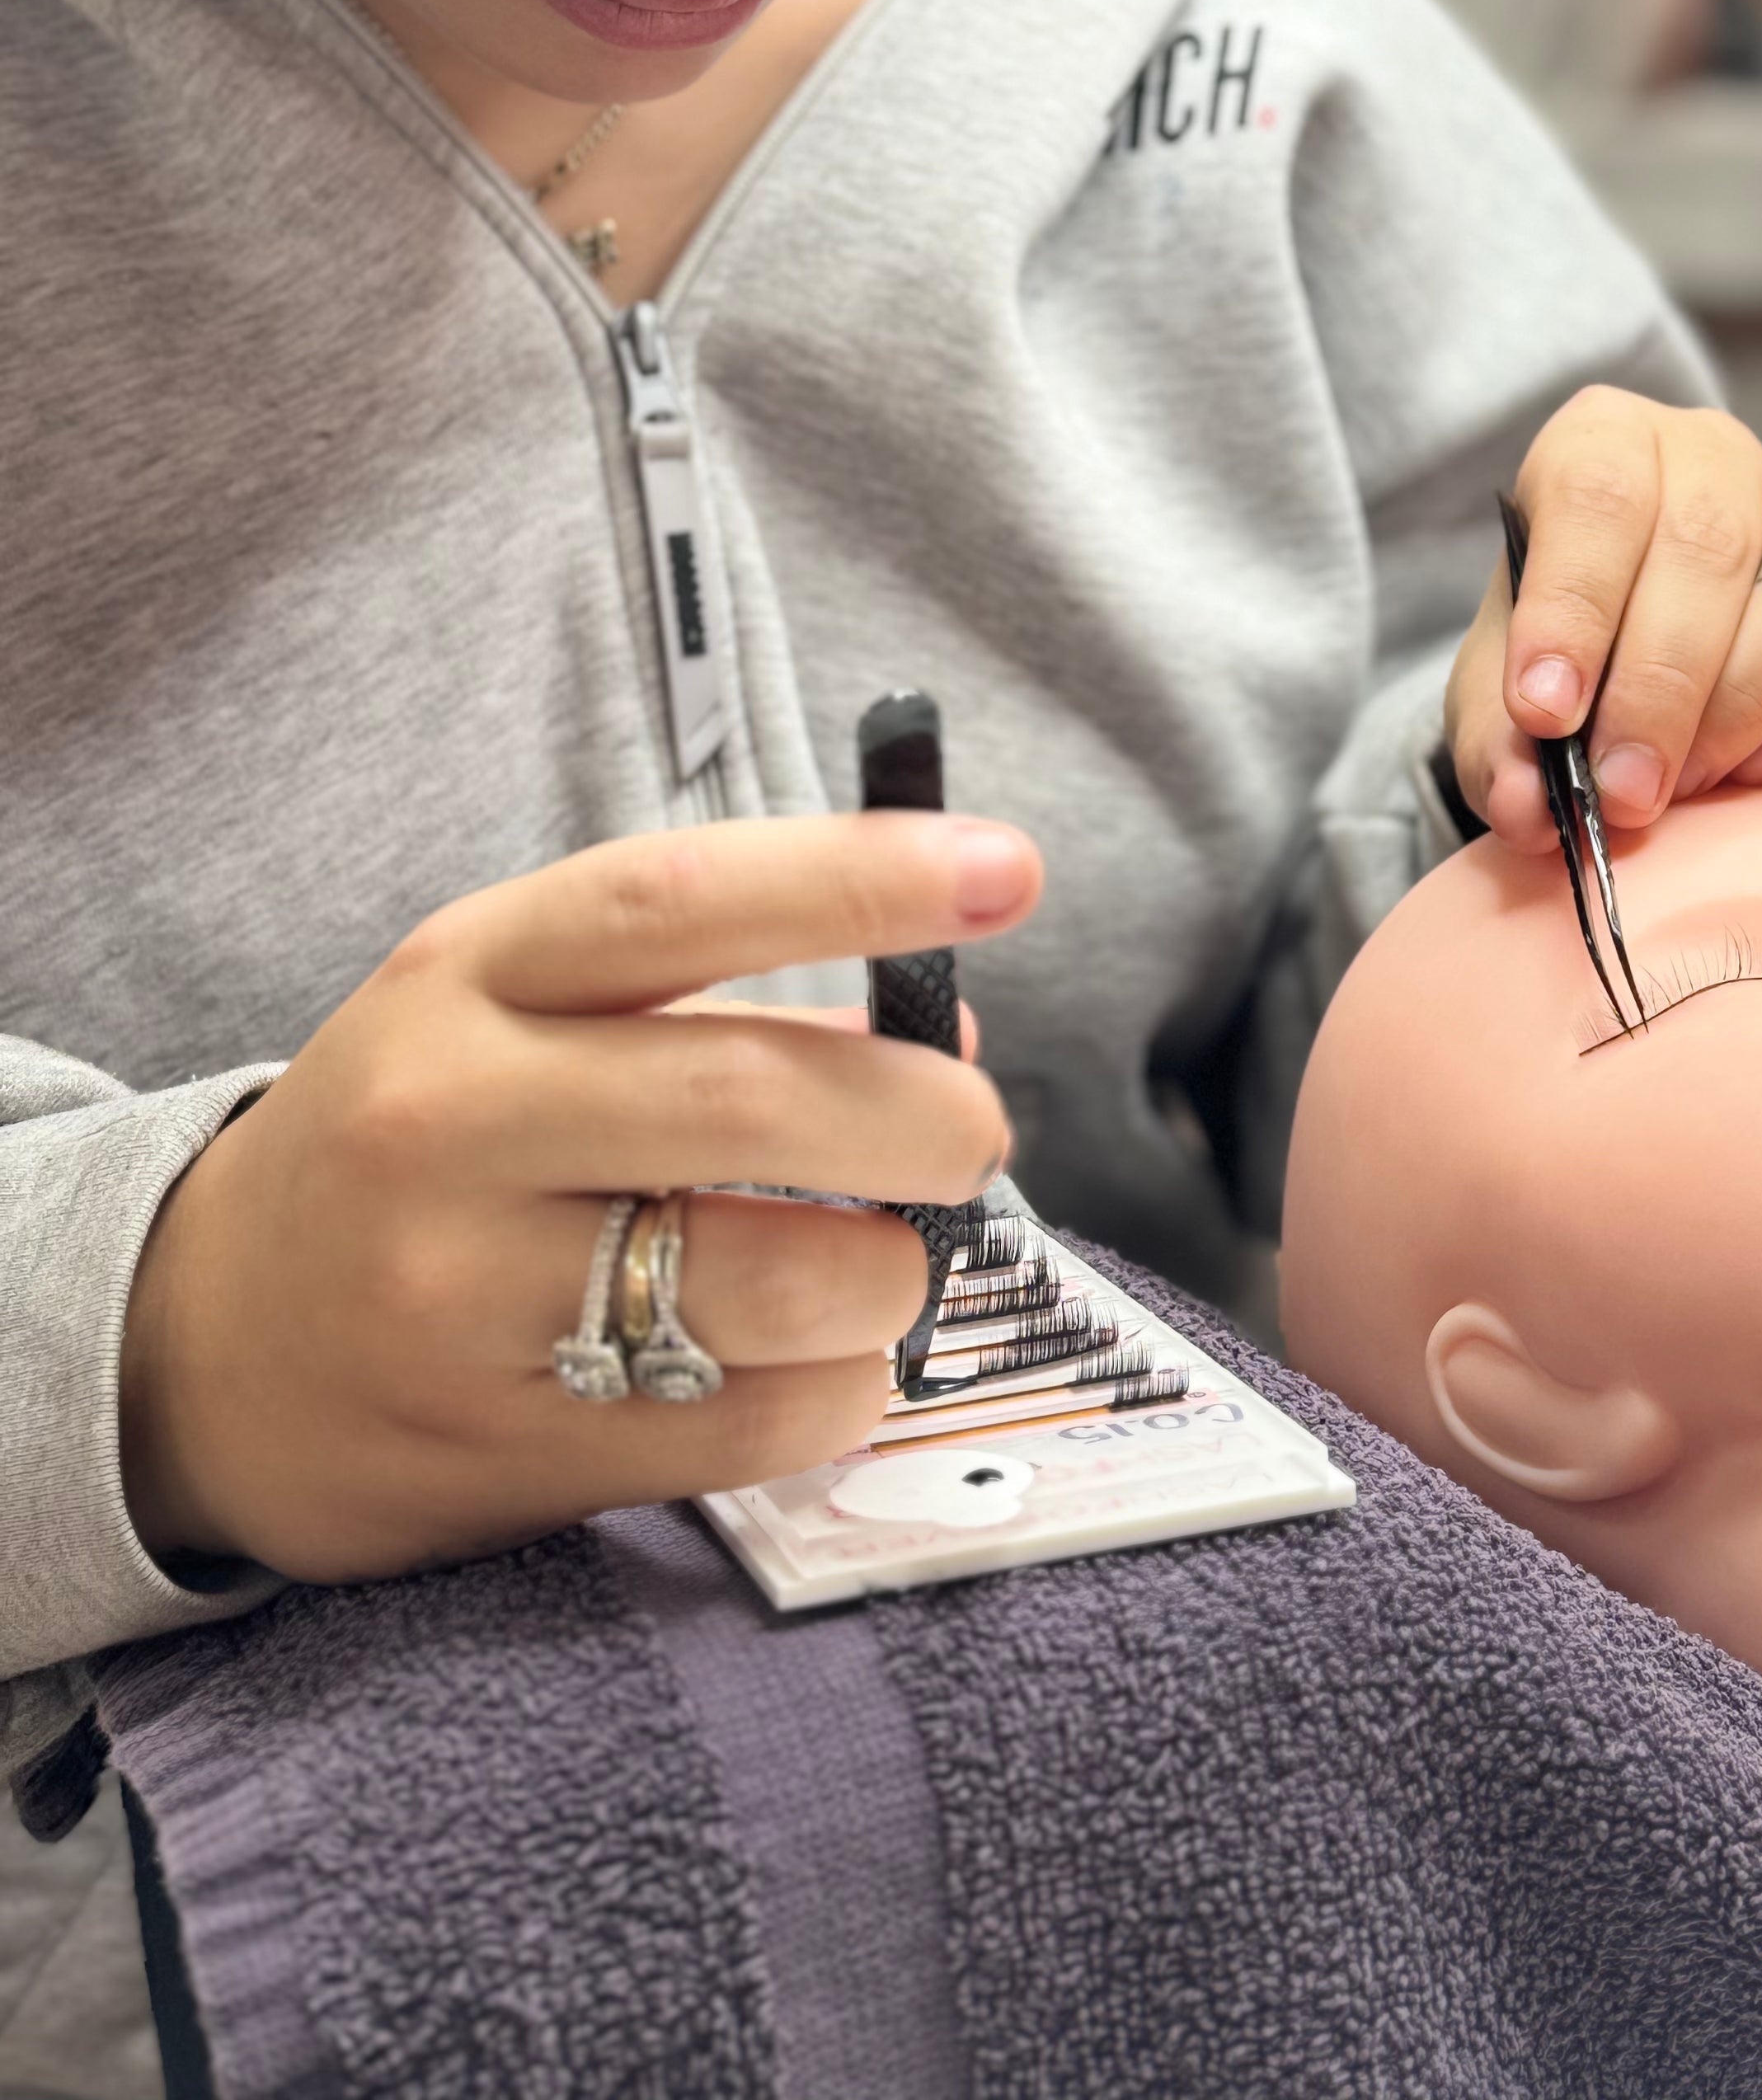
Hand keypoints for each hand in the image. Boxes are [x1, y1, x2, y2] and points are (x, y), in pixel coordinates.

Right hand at [118, 813, 1035, 1583]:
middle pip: (751, 1101)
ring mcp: (466, 1299)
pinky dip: (835, 1390)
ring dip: (891, 1271)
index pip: (680, 900)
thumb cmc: (414, 1146)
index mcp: (468, 977)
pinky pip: (745, 1425)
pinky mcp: (499, 1452)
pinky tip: (816, 1360)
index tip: (1007, 870)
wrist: (193, 1347)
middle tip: (974, 1132)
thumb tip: (942, 1033)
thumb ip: (714, 1001)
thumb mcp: (515, 1014)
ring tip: (886, 1260)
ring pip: (771, 1280)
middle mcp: (452, 1124)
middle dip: (923, 1116)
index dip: (859, 878)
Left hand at [1443, 391, 1761, 844]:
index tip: (1546, 712)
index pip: (1597, 491)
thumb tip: (1527, 807)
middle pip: (1706, 541)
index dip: (1573, 606)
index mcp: (1605, 443)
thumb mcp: (1499, 701)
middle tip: (1626, 789)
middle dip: (1661, 686)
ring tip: (1693, 777)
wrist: (1630, 681)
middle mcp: (1712, 457)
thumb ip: (1499, 749)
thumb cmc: (1562, 663)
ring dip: (1748, 700)